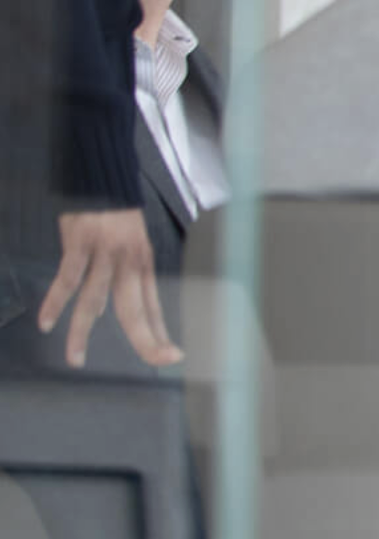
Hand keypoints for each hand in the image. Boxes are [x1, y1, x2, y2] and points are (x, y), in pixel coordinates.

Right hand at [44, 210, 182, 368]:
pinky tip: (46, 322)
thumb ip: (117, 280)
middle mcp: (128, 263)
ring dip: (83, 332)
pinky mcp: (80, 243)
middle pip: (136, 308)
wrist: (102, 175)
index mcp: (141, 265)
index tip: (171, 357)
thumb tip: (101, 312)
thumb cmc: (113, 214)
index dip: (161, 333)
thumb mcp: (126, 246)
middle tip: (155, 362)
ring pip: (95, 300)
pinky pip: (67, 278)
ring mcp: (104, 253)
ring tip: (75, 359)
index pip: (153, 307)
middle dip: (146, 339)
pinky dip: (55, 302)